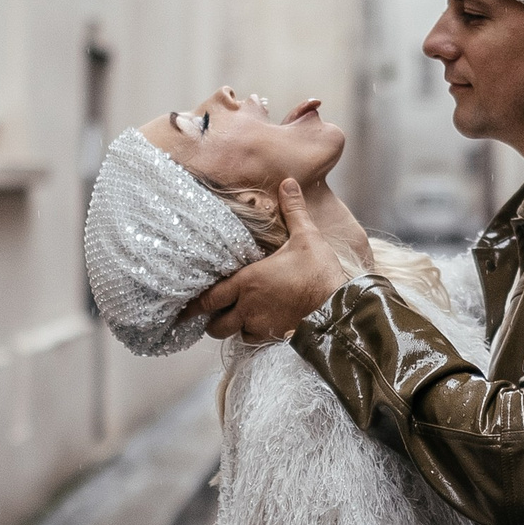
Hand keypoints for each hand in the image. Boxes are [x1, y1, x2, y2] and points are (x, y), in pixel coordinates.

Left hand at [201, 176, 357, 341]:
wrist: (338, 307)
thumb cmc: (319, 272)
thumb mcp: (306, 237)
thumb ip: (293, 211)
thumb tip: (288, 183)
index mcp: (248, 282)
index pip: (210, 298)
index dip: (195, 305)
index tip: (185, 309)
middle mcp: (248, 307)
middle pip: (215, 325)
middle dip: (212, 322)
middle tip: (213, 316)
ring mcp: (260, 326)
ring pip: (234, 334)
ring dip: (233, 329)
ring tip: (238, 321)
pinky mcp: (275, 338)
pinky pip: (254, 342)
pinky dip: (252, 336)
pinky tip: (260, 328)